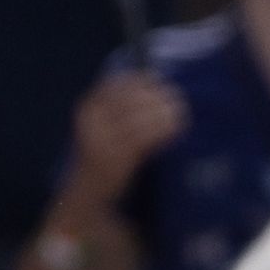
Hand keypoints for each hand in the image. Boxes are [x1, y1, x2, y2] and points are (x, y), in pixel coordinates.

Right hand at [61, 64, 187, 213]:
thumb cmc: (104, 151)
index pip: (116, 85)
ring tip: (181, 112)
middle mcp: (91, 122)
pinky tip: (176, 129)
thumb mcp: (103, 123)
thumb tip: (154, 79)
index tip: (160, 80)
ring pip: (139, 119)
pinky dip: (162, 131)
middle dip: (156, 96)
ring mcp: (102, 142)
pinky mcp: (116, 159)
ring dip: (163, 113)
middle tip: (178, 97)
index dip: (140, 80)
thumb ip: (120, 104)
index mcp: (87, 108)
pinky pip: (144, 139)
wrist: (89, 190)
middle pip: (129, 100)